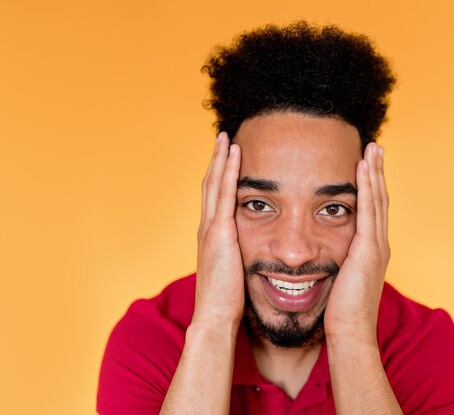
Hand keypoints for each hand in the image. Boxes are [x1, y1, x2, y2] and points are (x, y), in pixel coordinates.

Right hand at [193, 132, 244, 327]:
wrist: (215, 316)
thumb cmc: (226, 300)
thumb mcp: (232, 272)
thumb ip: (236, 257)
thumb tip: (246, 255)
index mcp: (211, 237)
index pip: (213, 199)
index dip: (217, 177)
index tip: (224, 159)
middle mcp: (207, 228)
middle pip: (209, 185)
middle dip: (215, 160)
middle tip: (222, 138)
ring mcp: (211, 228)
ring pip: (214, 183)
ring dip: (220, 158)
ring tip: (226, 137)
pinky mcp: (220, 232)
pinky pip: (225, 194)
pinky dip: (228, 171)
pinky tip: (235, 153)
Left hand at [324, 142, 389, 343]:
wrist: (350, 334)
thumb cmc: (340, 313)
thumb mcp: (339, 281)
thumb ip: (337, 265)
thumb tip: (324, 258)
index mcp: (370, 251)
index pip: (371, 211)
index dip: (371, 187)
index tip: (366, 165)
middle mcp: (378, 244)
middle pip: (379, 199)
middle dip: (377, 172)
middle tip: (374, 147)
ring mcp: (376, 246)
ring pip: (377, 200)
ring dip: (374, 172)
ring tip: (372, 149)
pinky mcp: (369, 249)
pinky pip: (368, 210)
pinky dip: (367, 186)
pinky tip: (362, 167)